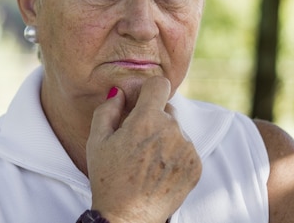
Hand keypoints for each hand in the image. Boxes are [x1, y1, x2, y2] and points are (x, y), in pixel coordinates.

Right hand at [86, 77, 201, 222]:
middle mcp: (172, 131)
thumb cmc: (108, 178)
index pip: (159, 84)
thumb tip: (120, 92)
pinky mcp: (196, 166)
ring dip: (165, 138)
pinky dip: (175, 155)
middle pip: (167, 109)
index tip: (142, 101)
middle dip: (153, 118)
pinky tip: (158, 170)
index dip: (148, 90)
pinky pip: (186, 148)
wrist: (127, 217)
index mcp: (147, 120)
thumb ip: (108, 109)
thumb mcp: (97, 140)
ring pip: (177, 130)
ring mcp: (187, 149)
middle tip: (137, 141)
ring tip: (147, 161)